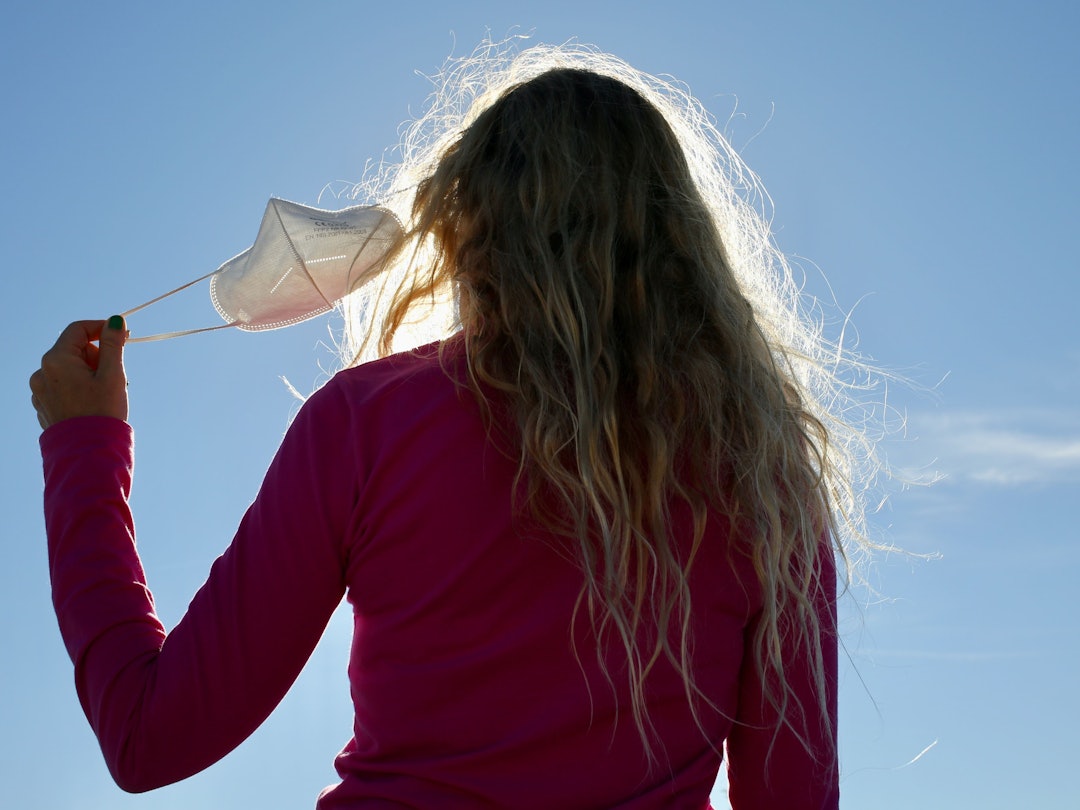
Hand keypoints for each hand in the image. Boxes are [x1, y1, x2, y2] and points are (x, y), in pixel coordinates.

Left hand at [29, 316, 128, 430]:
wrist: (88, 452)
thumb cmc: (103, 412)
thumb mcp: (113, 374)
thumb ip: (113, 344)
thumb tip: (115, 320)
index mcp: (57, 360)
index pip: (78, 329)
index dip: (101, 328)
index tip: (123, 335)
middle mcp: (41, 372)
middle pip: (73, 349)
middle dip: (97, 356)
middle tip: (117, 374)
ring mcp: (39, 390)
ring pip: (69, 368)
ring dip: (89, 372)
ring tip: (106, 392)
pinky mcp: (43, 405)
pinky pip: (62, 386)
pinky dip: (79, 387)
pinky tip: (92, 403)